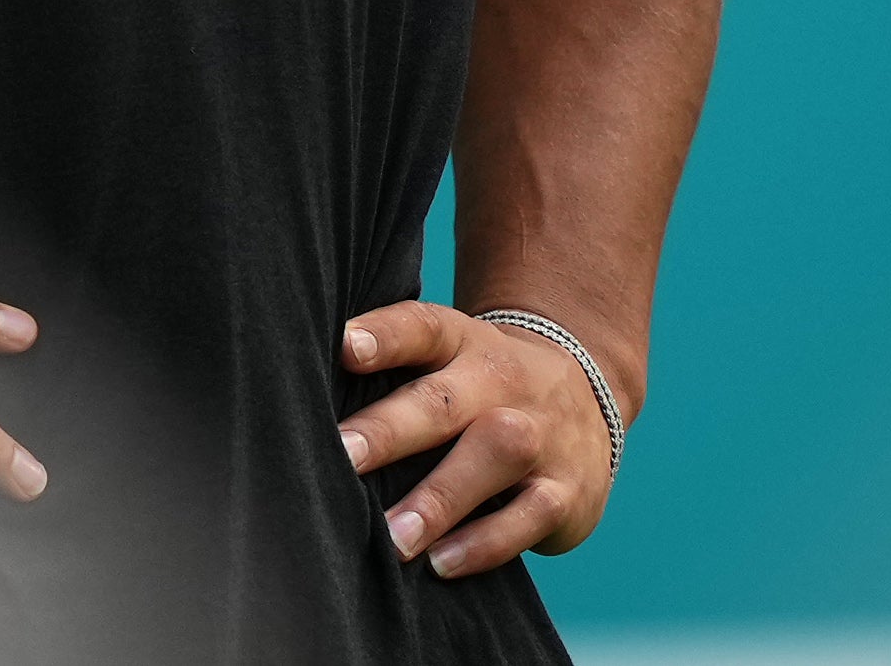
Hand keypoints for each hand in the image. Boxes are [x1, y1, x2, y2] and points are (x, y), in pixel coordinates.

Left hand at [333, 301, 618, 578]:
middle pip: (446, 398)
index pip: (423, 328)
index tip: (344, 347)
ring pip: (498, 451)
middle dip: (392, 428)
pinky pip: (531, 514)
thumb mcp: (450, 365)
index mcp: (464, 343)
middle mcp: (503, 381)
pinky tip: (442, 562)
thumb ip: (393, 382)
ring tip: (392, 537)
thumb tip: (298, 416)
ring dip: (440, 496)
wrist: (592, 401)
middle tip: (342, 456)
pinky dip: (486, 542)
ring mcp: (542, 433)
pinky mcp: (567, 490)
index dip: (385, 335)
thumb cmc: (480, 391)